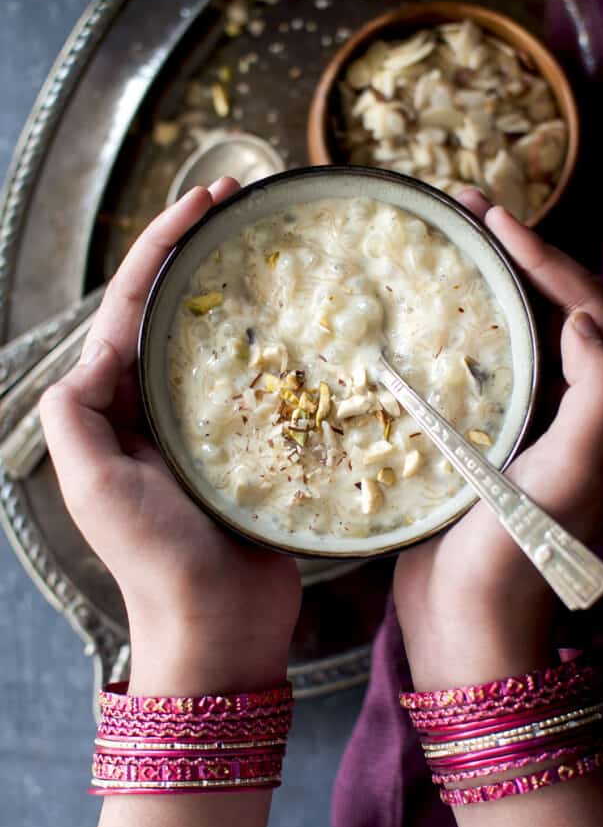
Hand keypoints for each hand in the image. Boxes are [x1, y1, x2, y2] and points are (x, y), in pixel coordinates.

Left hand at [40, 179, 301, 694]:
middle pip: (173, 307)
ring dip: (237, 287)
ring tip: (268, 244)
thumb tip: (103, 344)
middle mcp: (153, 404)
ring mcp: (203, 421)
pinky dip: (274, 343)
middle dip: (198, 250)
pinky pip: (260, 378)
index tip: (202, 201)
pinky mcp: (248, 441)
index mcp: (113, 404)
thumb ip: (77, 411)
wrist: (218, 625)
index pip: (130, 305)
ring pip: (217, 336)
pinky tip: (302, 320)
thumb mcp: (93, 484)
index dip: (161, 248)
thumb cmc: (154, 560)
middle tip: (239, 202)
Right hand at [394, 189, 602, 688]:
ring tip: (439, 242)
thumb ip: (600, 394)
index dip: (546, 256)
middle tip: (461, 210)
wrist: (467, 623)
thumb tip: (580, 318)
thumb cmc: (520, 555)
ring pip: (507, 332)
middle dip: (511, 253)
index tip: (496, 219)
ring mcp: (518, 422)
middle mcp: (564, 408)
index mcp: (598, 410)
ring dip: (480, 283)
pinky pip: (469, 367)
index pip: (583, 308)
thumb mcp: (575, 473)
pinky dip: (449, 329)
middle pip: (545, 308)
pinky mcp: (474, 438)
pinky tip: (413, 314)